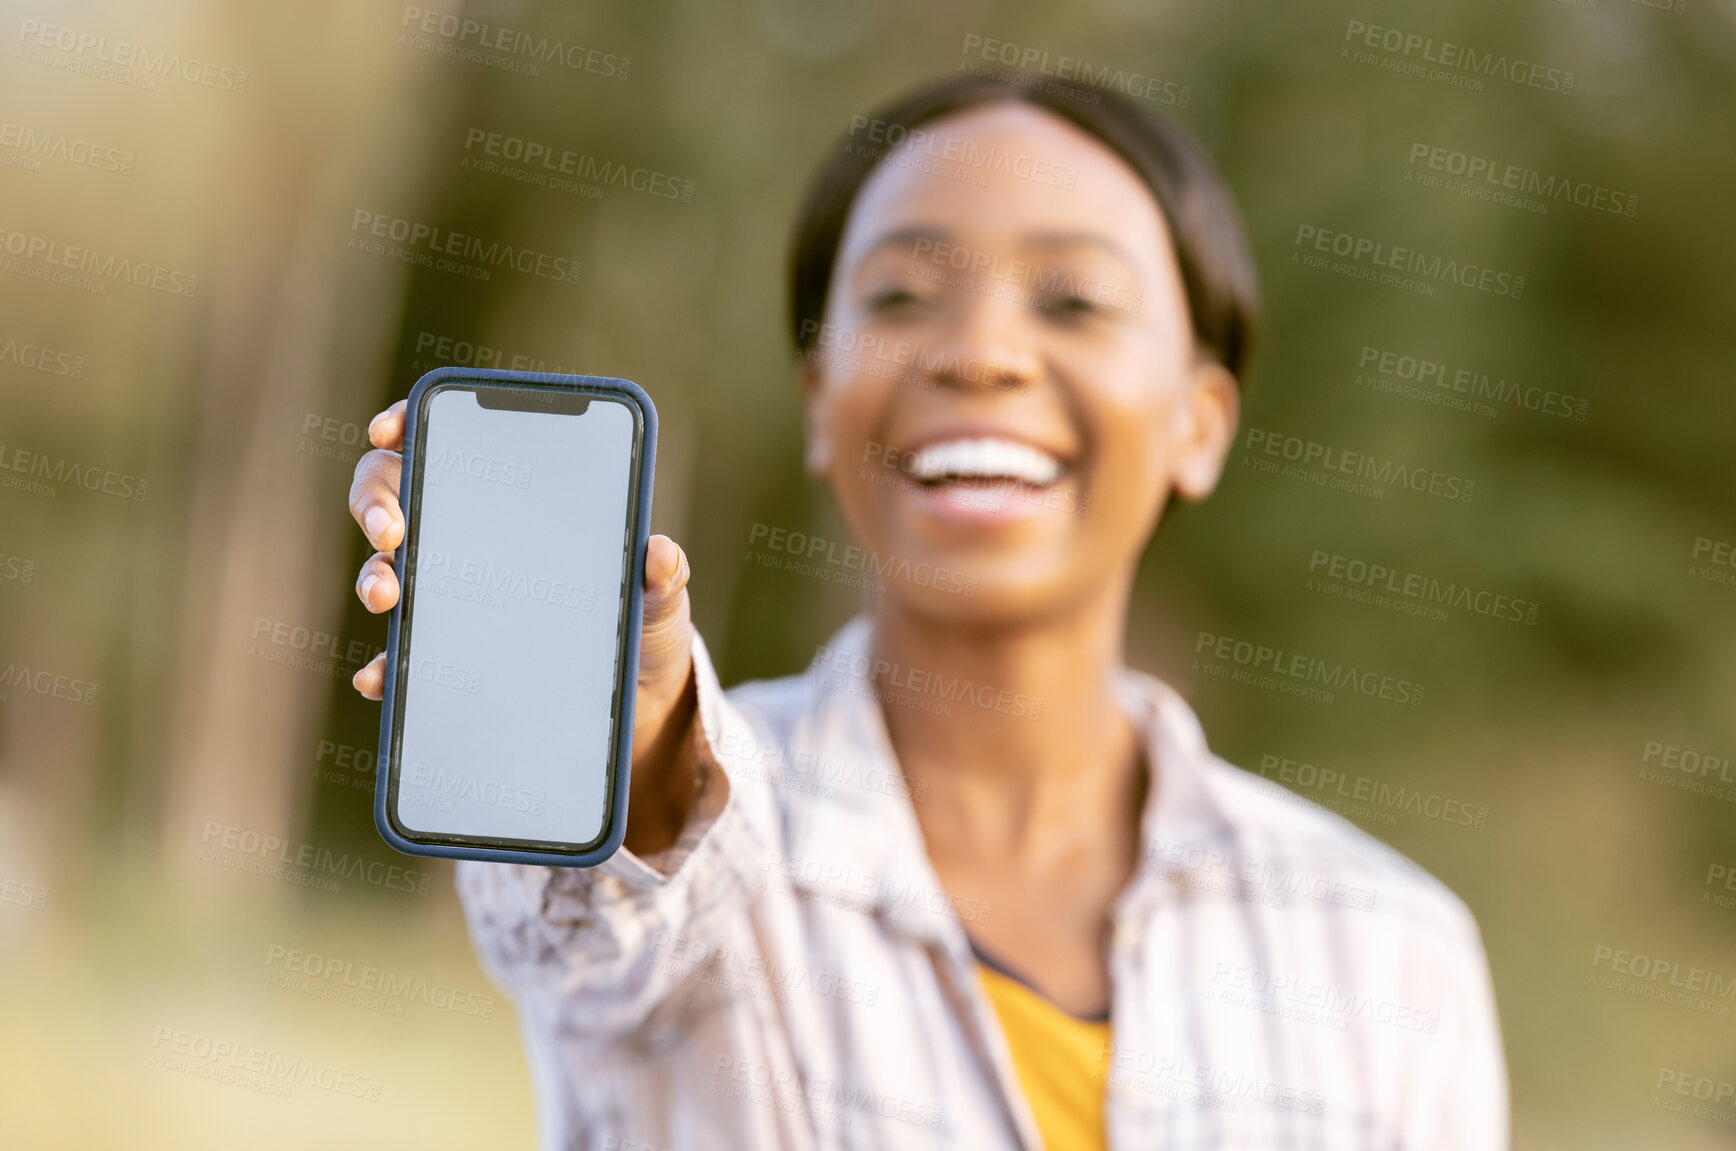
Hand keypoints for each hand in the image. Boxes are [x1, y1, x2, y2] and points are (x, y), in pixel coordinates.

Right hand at [347, 399, 701, 853]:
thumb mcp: (660, 594)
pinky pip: (402, 658)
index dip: (412, 426)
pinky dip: (387, 666)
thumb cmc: (644, 622)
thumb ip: (663, 573)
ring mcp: (451, 598)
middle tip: (392, 528)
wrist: (640, 697)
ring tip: (387, 595)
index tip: (391, 429)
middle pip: (394, 498)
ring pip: (386, 570)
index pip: (450, 444)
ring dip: (373, 577)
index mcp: (517, 504)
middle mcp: (469, 540)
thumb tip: (660, 554)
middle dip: (377, 501)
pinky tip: (382, 678)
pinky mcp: (448, 658)